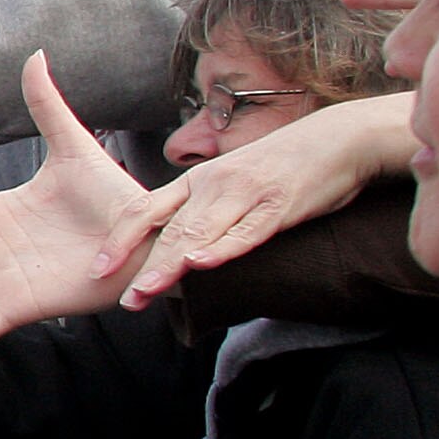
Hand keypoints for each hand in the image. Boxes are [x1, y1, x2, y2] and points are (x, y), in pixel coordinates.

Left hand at [97, 92, 417, 304]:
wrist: (339, 139)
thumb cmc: (283, 164)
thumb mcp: (233, 181)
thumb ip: (204, 209)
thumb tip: (177, 245)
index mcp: (198, 181)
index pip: (146, 208)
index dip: (121, 239)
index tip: (99, 269)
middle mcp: (215, 184)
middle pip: (169, 229)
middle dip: (141, 265)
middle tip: (122, 300)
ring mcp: (246, 194)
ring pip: (200, 233)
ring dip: (170, 264)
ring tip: (146, 291)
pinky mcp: (279, 206)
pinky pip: (246, 232)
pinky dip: (223, 249)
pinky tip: (201, 264)